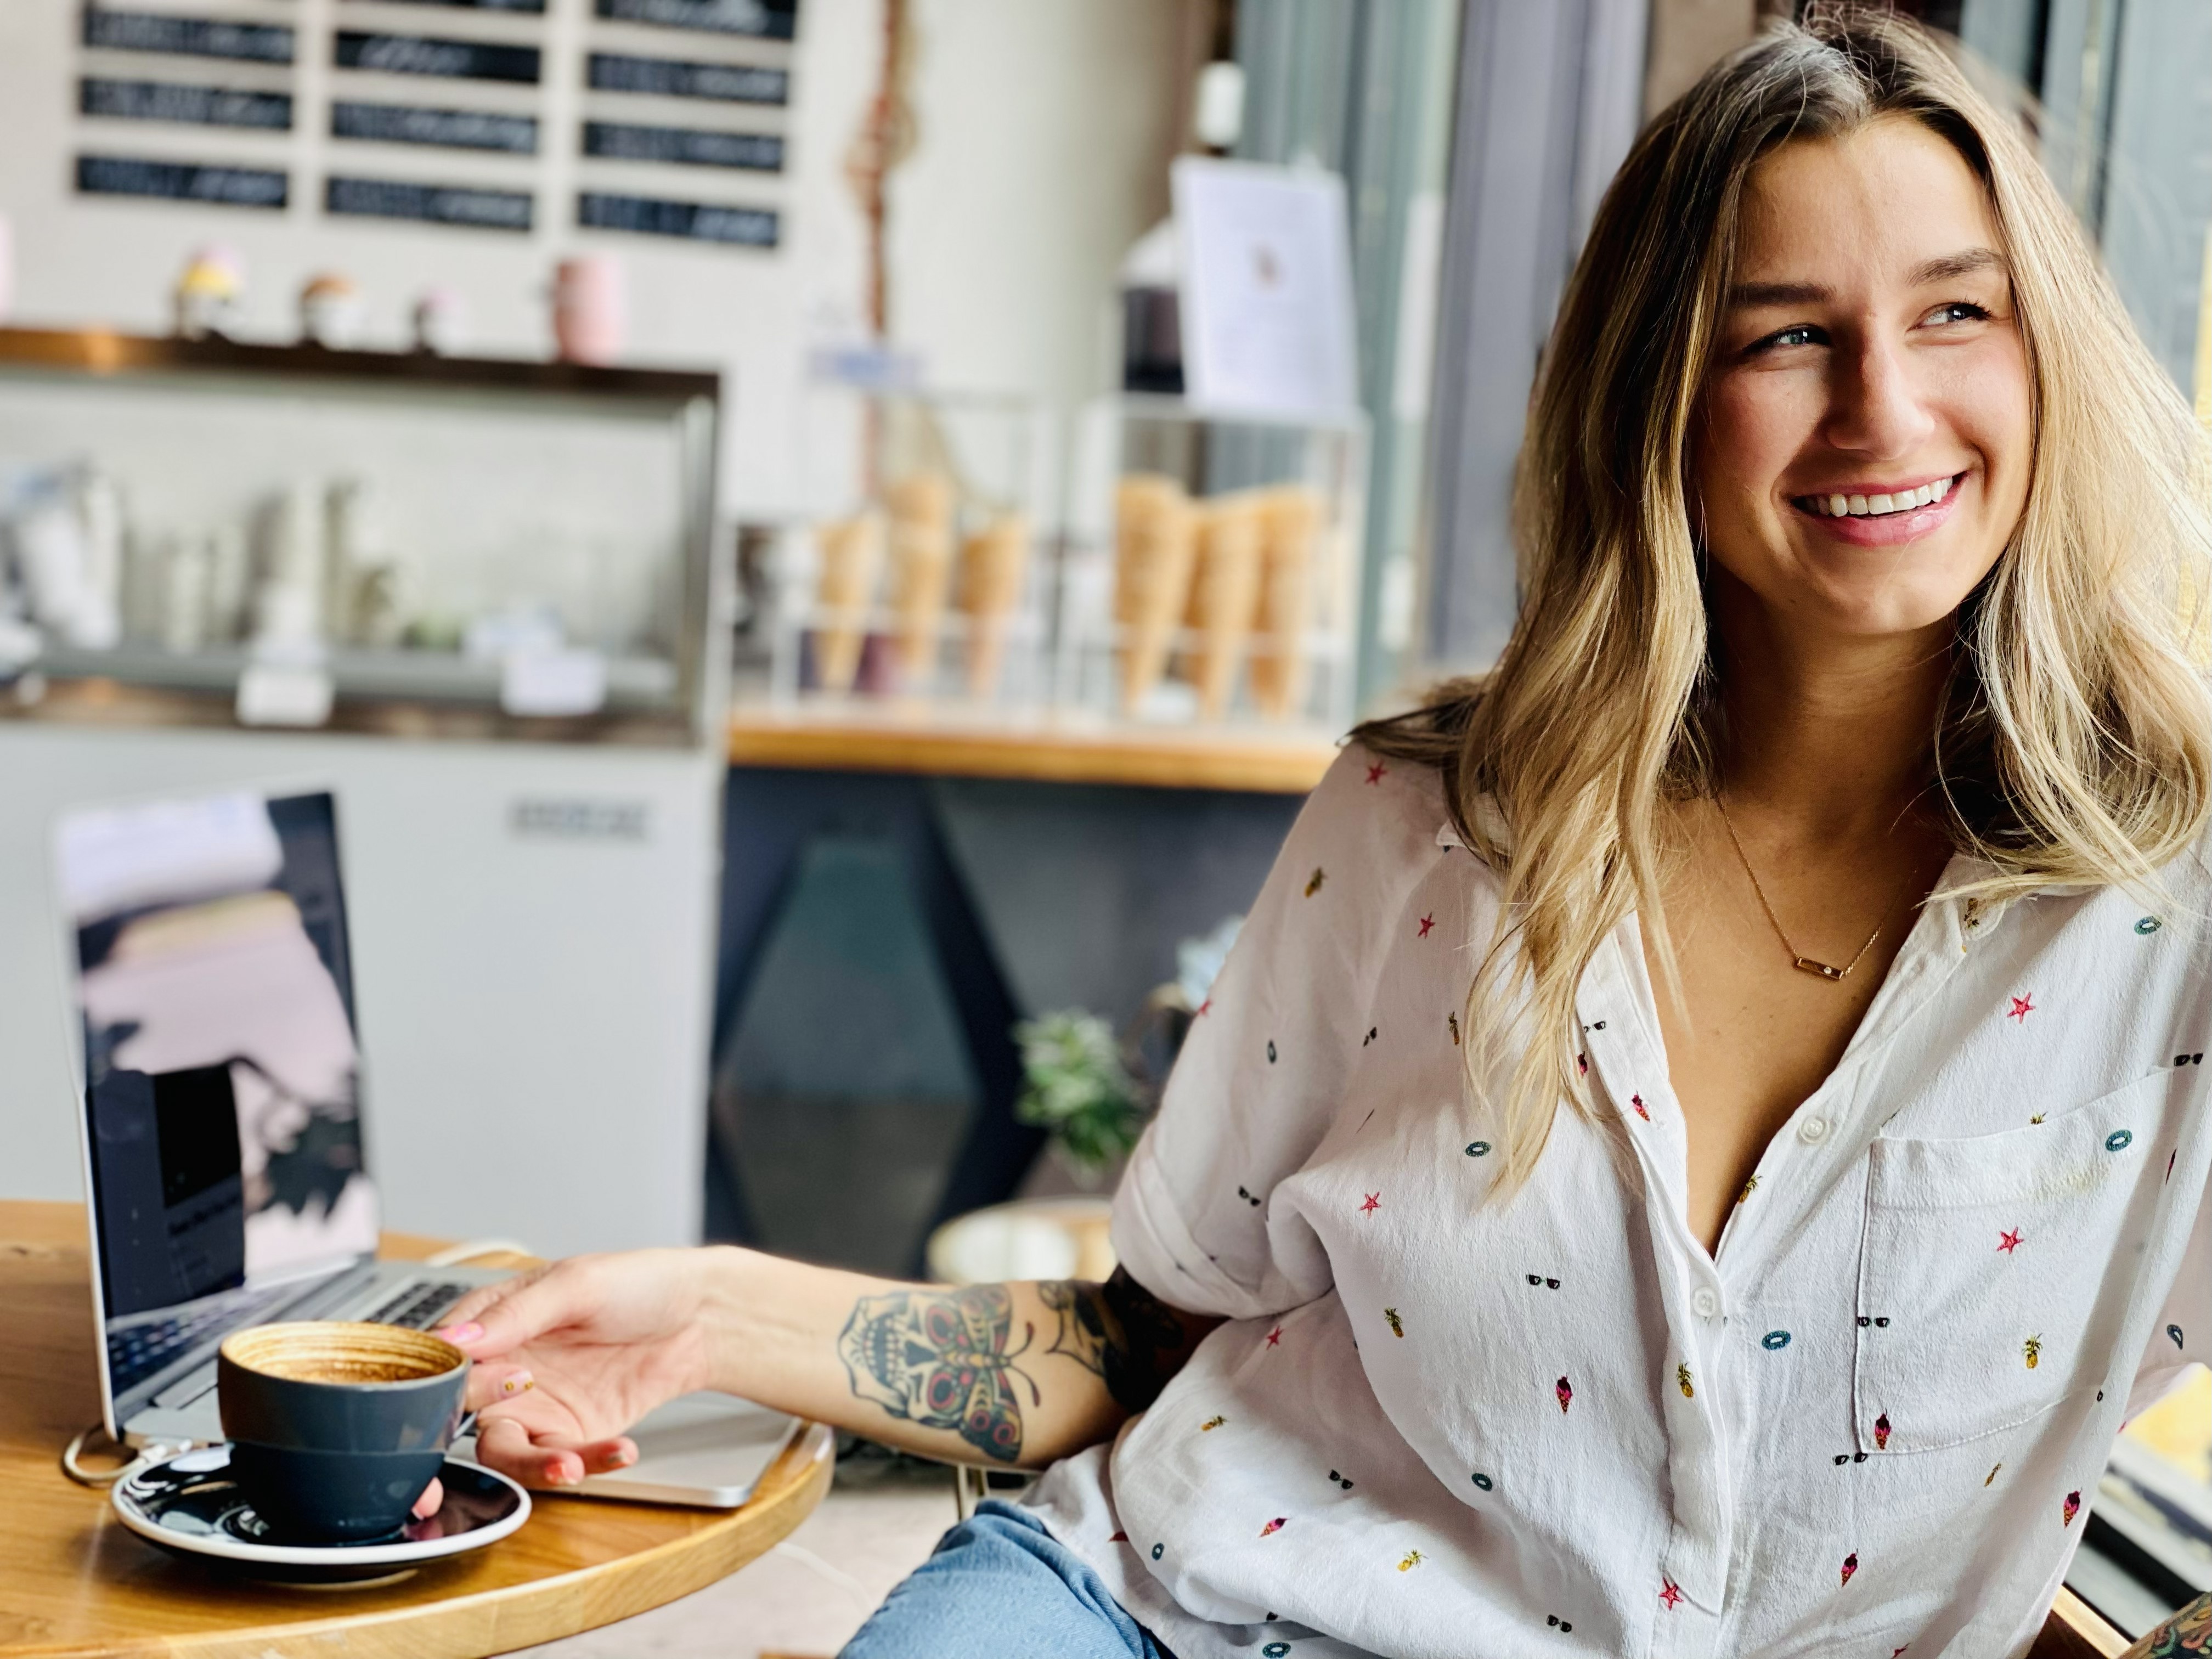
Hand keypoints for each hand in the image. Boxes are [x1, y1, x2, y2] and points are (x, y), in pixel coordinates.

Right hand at [436, 1249, 722, 1488]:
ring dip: (532, 1464)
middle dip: (481, 1432)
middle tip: (520, 1415)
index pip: (445, 1361)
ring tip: (569, 1462)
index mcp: (493, 1323)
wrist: (698, 1315)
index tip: (471, 1390)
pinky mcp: (572, 1433)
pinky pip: (563, 1458)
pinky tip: (620, 1451)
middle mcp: (504, 1369)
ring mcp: (536, 1405)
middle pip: (462, 1418)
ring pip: (506, 1452)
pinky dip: (587, 1462)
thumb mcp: (576, 1285)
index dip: (444, 1383)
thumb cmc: (637, 1284)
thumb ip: (516, 1313)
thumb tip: (459, 1340)